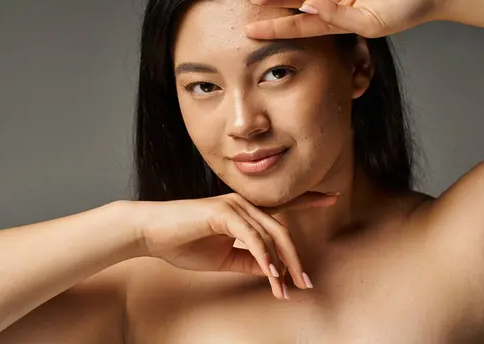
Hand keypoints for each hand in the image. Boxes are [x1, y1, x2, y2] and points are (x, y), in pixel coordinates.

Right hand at [128, 192, 337, 299]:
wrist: (152, 234)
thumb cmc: (184, 243)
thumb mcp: (224, 258)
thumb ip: (248, 260)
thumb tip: (272, 271)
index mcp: (245, 211)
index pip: (283, 205)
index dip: (308, 200)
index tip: (332, 196)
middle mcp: (244, 204)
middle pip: (282, 230)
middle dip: (297, 258)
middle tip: (306, 283)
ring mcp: (234, 206)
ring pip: (271, 234)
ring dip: (282, 264)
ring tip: (288, 288)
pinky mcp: (223, 212)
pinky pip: (251, 236)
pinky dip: (264, 256)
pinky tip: (271, 274)